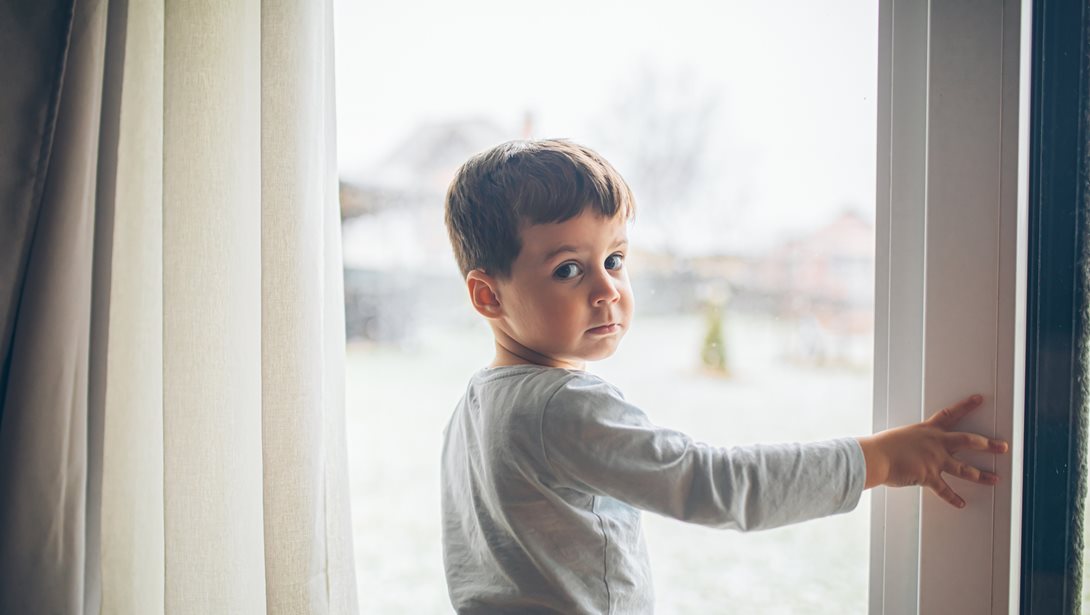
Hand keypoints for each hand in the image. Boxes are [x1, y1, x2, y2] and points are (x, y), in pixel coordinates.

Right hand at [856, 394, 1009, 507]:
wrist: (876, 456)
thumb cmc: (882, 446)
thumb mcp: (899, 437)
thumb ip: (911, 442)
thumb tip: (910, 449)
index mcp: (927, 430)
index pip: (950, 414)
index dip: (966, 406)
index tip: (979, 399)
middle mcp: (936, 443)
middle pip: (969, 441)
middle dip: (988, 445)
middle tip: (1002, 447)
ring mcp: (935, 460)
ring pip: (965, 469)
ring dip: (982, 475)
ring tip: (994, 479)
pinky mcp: (929, 476)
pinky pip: (945, 490)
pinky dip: (953, 498)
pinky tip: (961, 503)